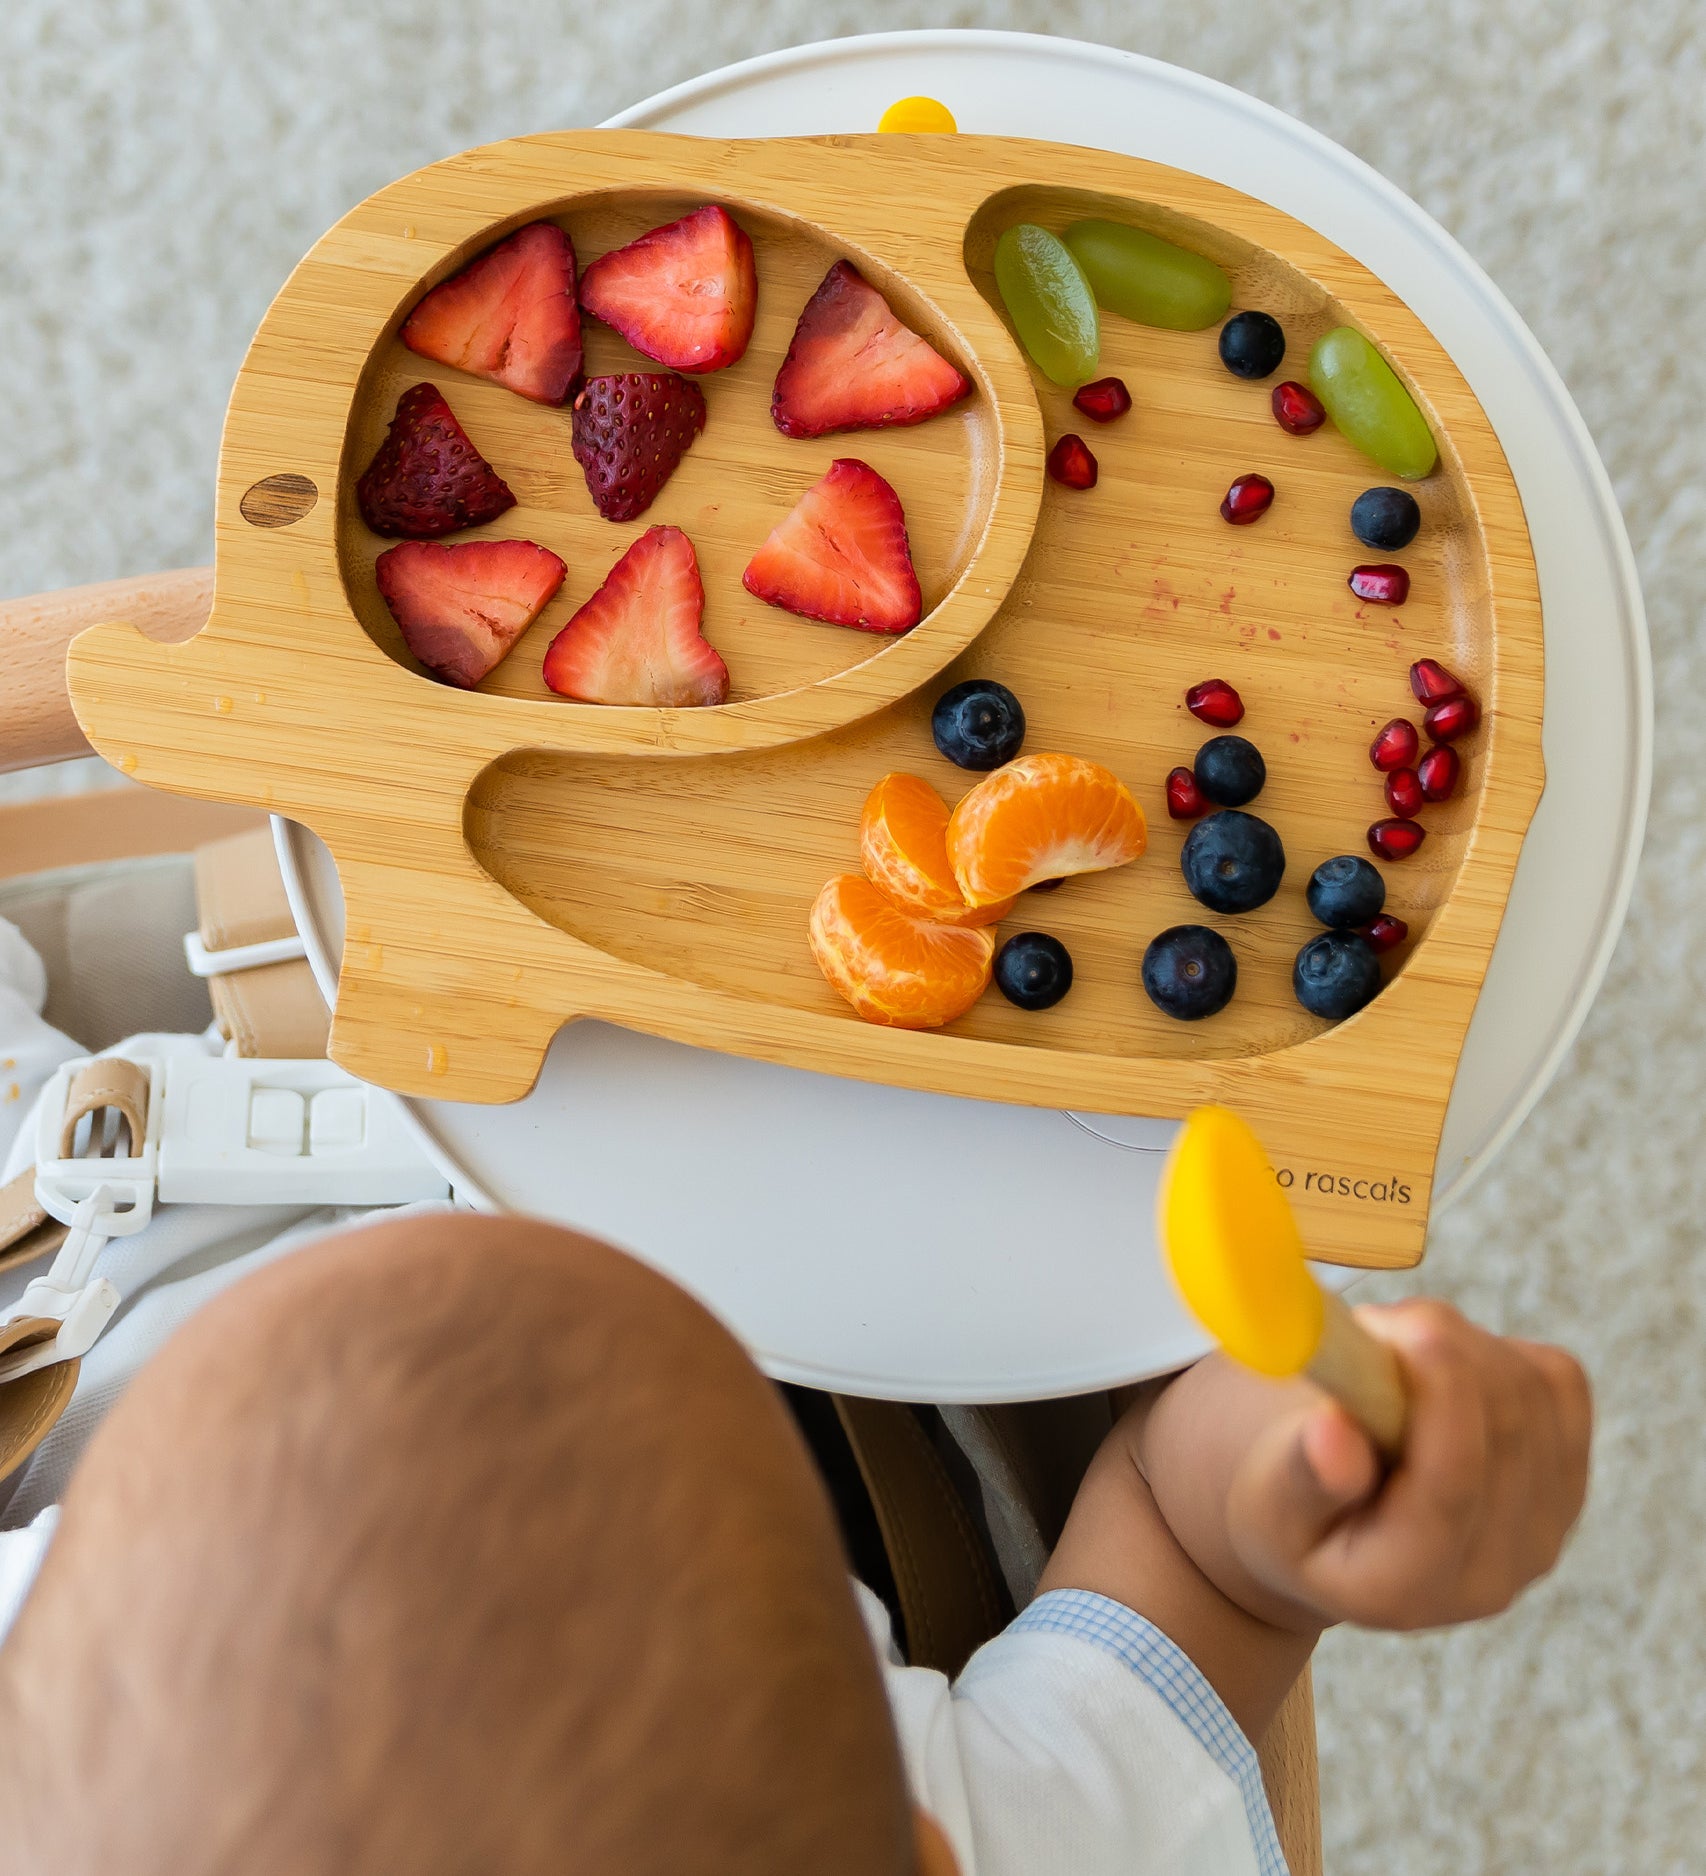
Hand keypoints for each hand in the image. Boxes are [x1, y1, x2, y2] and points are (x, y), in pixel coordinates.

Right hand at [1216, 1299, 1591, 1629]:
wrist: (1339, 1532)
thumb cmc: (1291, 1510)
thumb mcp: (1269, 1503)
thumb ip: (1302, 1476)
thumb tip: (1334, 1435)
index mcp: (1407, 1584)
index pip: (1454, 1485)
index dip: (1442, 1395)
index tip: (1407, 1328)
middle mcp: (1493, 1570)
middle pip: (1508, 1428)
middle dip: (1448, 1348)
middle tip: (1376, 1323)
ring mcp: (1543, 1529)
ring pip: (1538, 1394)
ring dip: (1468, 1343)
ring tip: (1395, 1351)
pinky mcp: (1566, 1481)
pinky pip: (1561, 1383)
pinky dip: (1507, 1352)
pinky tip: (1446, 1371)